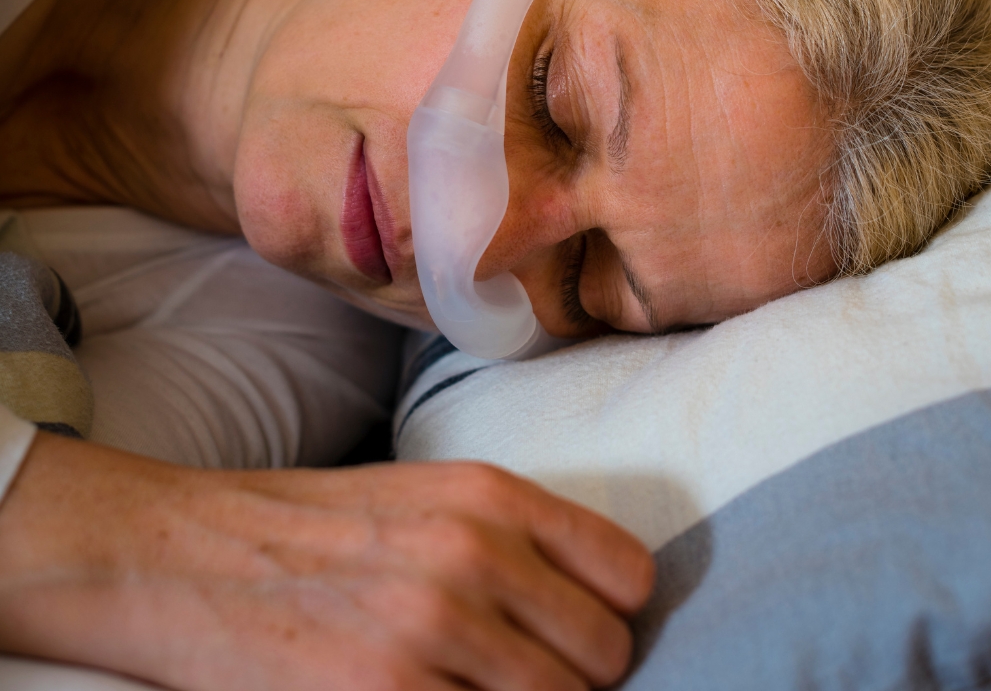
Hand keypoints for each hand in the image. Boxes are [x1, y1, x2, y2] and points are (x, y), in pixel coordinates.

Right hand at [0, 433, 652, 689]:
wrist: (187, 553)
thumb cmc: (315, 529)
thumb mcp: (427, 499)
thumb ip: (514, 543)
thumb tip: (594, 609)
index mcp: (492, 494)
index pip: (628, 574)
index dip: (610, 615)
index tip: (574, 635)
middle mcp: (475, 553)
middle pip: (604, 656)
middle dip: (572, 678)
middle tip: (512, 675)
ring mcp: (432, 628)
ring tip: (469, 685)